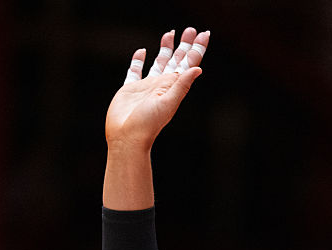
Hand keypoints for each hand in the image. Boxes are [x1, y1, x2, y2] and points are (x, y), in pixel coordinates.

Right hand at [105, 27, 209, 150]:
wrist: (127, 137)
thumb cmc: (148, 124)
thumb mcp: (168, 103)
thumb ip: (181, 85)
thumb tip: (198, 68)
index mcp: (172, 86)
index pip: (188, 64)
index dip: (196, 49)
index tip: (204, 34)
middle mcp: (162, 85)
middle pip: (176, 60)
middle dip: (184, 45)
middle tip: (191, 29)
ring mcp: (147, 87)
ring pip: (159, 62)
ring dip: (165, 48)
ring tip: (170, 33)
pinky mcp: (130, 89)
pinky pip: (135, 71)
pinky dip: (138, 60)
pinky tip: (142, 51)